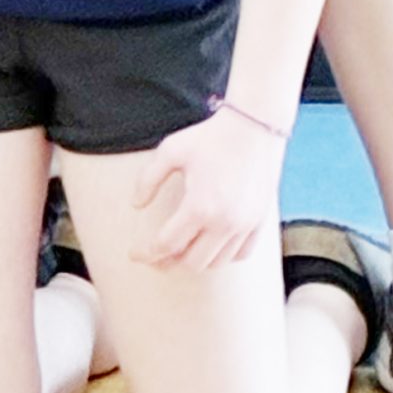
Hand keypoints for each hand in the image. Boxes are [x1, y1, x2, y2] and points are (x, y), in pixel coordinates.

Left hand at [130, 107, 283, 270]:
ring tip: (178, 251)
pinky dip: (223, 256)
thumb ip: (148, 180)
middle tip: (153, 256)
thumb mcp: (170, 152)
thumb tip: (136, 205)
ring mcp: (245, 226)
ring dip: (195, 260)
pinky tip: (208, 245)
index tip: (134, 255)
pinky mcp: (259, 223)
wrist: (253, 128)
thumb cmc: (208, 138)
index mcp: (199, 207)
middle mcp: (225, 223)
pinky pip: (241, 254)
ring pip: (217, 263)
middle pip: (192, 262)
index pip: (168, 244)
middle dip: (169, 262)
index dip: (147, 253)